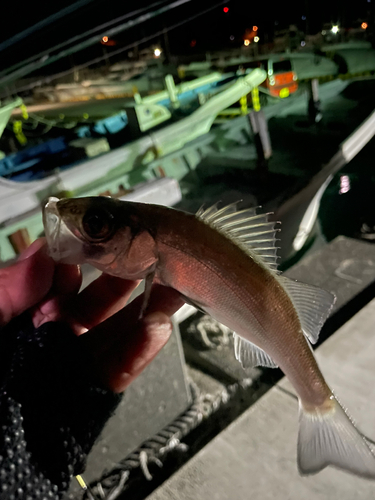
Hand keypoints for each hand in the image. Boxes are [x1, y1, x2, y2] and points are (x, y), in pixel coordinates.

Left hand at [0, 239, 183, 392]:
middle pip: (96, 303)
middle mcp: (47, 340)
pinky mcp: (85, 399)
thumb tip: (42, 254)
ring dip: (145, 311)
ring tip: (171, 287)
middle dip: (128, 278)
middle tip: (153, 255)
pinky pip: (116, 373)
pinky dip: (138, 352)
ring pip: (114, 335)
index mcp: (21, 317)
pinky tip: (155, 329)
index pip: (60, 279)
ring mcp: (68, 368)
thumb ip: (8, 290)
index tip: (109, 238)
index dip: (87, 257)